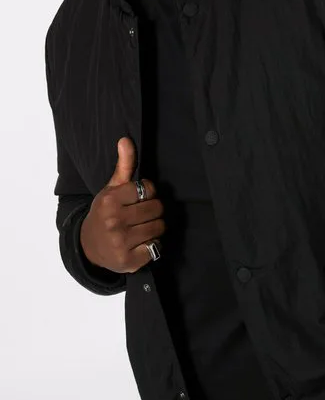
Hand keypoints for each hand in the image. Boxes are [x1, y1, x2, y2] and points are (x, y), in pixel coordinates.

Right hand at [79, 137, 165, 273]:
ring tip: (140, 228)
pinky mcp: (129, 261)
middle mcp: (114, 221)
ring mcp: (121, 242)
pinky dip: (152, 246)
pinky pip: (156, 248)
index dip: (147, 193)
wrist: (89, 247)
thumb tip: (126, 139)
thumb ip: (123, 166)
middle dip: (153, 211)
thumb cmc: (105, 213)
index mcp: (110, 200)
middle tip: (140, 215)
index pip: (149, 189)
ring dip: (155, 228)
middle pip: (157, 208)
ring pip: (159, 227)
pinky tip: (140, 243)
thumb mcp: (111, 189)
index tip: (137, 199)